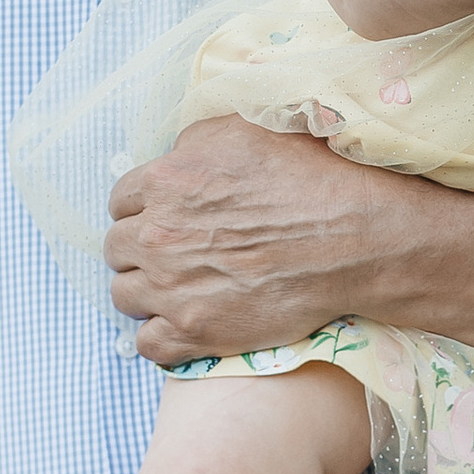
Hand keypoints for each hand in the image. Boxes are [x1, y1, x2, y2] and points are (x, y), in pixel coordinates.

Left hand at [106, 114, 422, 364]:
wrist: (356, 239)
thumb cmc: (311, 178)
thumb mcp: (247, 130)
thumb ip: (195, 142)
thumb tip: (174, 156)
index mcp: (165, 181)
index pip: (120, 200)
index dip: (143, 210)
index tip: (164, 219)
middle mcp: (158, 234)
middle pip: (117, 249)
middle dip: (141, 251)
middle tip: (175, 255)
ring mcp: (172, 288)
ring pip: (124, 296)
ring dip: (147, 294)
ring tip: (181, 291)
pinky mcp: (194, 332)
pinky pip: (147, 343)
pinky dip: (161, 337)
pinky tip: (186, 326)